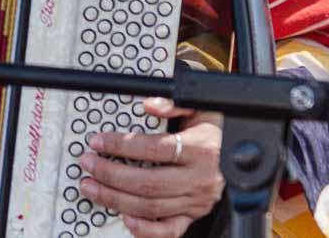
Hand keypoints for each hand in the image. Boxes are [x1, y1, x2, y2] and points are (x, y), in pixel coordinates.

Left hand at [78, 97, 224, 236]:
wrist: (241, 152)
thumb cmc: (214, 129)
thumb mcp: (200, 107)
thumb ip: (174, 103)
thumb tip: (149, 104)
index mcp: (201, 150)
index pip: (153, 149)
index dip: (120, 145)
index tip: (97, 140)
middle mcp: (200, 179)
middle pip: (148, 182)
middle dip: (110, 174)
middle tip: (87, 163)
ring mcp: (197, 201)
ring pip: (152, 206)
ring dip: (116, 198)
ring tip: (91, 187)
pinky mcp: (194, 215)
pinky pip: (170, 230)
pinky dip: (146, 229)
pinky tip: (125, 219)